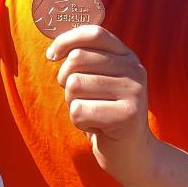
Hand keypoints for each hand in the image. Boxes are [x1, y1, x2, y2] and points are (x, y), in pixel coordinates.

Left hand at [46, 25, 153, 179]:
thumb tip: (54, 49)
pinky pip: (78, 111)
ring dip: (72, 103)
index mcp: (126, 56)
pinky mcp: (127, 116)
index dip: (66, 40)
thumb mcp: (98, 80)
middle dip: (65, 80)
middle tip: (78, 97)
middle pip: (77, 59)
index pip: (93, 33)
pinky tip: (96, 127)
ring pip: (74, 85)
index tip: (52, 56)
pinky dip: (78, 122)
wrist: (132, 153)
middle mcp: (134, 69)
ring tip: (91, 113)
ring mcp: (134, 91)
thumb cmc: (104, 113)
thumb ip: (84, 60)